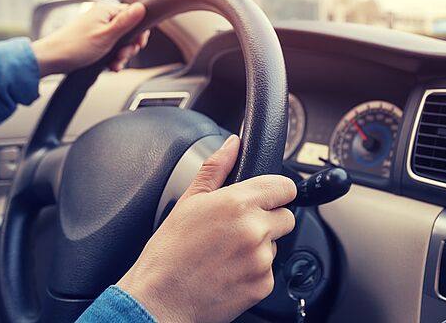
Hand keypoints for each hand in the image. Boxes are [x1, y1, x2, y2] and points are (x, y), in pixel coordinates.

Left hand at [30, 2, 149, 75]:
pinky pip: (110, 47)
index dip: (139, 31)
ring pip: (120, 41)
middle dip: (129, 46)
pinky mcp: (93, 40)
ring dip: (121, 54)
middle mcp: (102, 17)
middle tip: (123, 56)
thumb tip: (142, 7)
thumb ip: (126, 22)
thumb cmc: (75, 47)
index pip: (133, 14)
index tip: (137, 44)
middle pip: (128, 29)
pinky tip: (111, 65)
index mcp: (106, 11)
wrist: (51, 59)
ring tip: (115, 63)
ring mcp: (97, 29)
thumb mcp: (106, 35)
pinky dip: (113, 57)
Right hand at [117, 135, 296, 322]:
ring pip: (275, 245)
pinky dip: (254, 272)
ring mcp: (261, 260)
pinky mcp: (263, 285)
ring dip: (259, 247)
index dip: (277, 191)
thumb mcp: (188, 201)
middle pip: (286, 216)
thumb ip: (216, 167)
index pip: (285, 187)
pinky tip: (228, 272)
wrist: (159, 300)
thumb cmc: (168, 253)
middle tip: (236, 230)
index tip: (268, 197)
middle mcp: (254, 229)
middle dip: (268, 220)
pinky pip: (268, 271)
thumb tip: (233, 144)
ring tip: (225, 254)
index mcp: (238, 203)